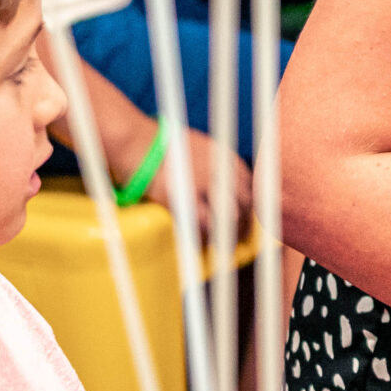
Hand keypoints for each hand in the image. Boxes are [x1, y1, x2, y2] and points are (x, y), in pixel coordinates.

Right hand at [117, 121, 251, 240]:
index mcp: (225, 157)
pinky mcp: (185, 199)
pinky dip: (207, 236)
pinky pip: (204, 224)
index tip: (247, 214)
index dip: (250, 203)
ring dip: (229, 232)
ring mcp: (204, 185)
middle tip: (240, 235)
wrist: (140, 145)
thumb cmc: (166, 145)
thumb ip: (218, 163)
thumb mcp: (202, 146)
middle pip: (244, 202)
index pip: (250, 184)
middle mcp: (220, 170)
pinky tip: (205, 242)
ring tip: (226, 244)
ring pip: (229, 216)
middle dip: (245, 221)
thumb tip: (228, 181)